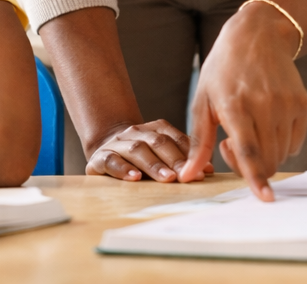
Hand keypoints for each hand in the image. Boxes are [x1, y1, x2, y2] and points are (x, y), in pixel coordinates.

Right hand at [86, 119, 209, 181]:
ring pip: (137, 150)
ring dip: (154, 165)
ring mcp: (117, 144)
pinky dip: (123, 169)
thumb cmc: (140, 160)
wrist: (104, 152)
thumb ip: (181, 158)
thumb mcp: (160, 156)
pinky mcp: (99, 158)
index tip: (204, 170)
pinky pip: (111, 161)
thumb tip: (207, 169)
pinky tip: (134, 178)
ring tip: (167, 178)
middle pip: (158, 143)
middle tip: (187, 176)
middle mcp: (137, 132)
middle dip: (175, 160)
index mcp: (155, 129)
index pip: (175, 139)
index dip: (190, 154)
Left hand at [180, 1, 306, 200]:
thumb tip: (186, 176)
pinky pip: (295, 142)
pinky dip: (281, 145)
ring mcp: (287, 103)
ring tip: (248, 132)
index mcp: (236, 105)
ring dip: (264, 156)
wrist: (258, 34)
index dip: (256, 177)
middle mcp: (265, 104)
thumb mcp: (203, 101)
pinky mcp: (303, 103)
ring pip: (282, 154)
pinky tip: (266, 125)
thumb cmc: (223, 69)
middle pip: (268, 159)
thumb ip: (197, 143)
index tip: (265, 198)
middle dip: (250, 168)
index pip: (250, 150)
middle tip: (230, 147)